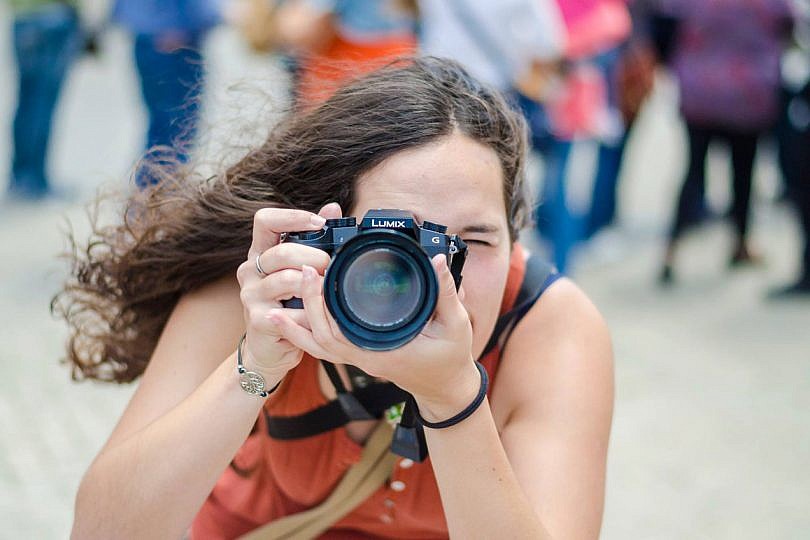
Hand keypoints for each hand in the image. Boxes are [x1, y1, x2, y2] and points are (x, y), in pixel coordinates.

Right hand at [235, 203, 341, 381]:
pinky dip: (310, 313)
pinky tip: (317, 315)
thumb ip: (314, 240)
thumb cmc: (290, 305)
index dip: (292, 217)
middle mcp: (249, 270)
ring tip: (328, 291)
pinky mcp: (258, 319)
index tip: (320, 223)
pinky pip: (291, 312)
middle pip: (282, 252)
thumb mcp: (300, 270)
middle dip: (315, 257)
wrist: (271, 348)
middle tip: (332, 267)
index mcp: (260, 253)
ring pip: (287, 280)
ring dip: (314, 286)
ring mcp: (250, 295)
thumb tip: (333, 208)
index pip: (265, 220)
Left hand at [268, 247, 480, 414]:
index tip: (312, 274)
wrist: (448, 389)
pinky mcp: (362, 354)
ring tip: (277, 304)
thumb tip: (437, 261)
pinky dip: (310, 333)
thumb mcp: (456, 325)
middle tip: (299, 272)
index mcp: (380, 351)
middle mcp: (364, 357)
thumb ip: (447, 292)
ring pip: (319, 345)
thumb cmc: (451, 359)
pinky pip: (329, 345)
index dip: (318, 306)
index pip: (336, 333)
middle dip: (304, 306)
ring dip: (298, 325)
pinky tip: (299, 317)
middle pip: (319, 338)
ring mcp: (361, 357)